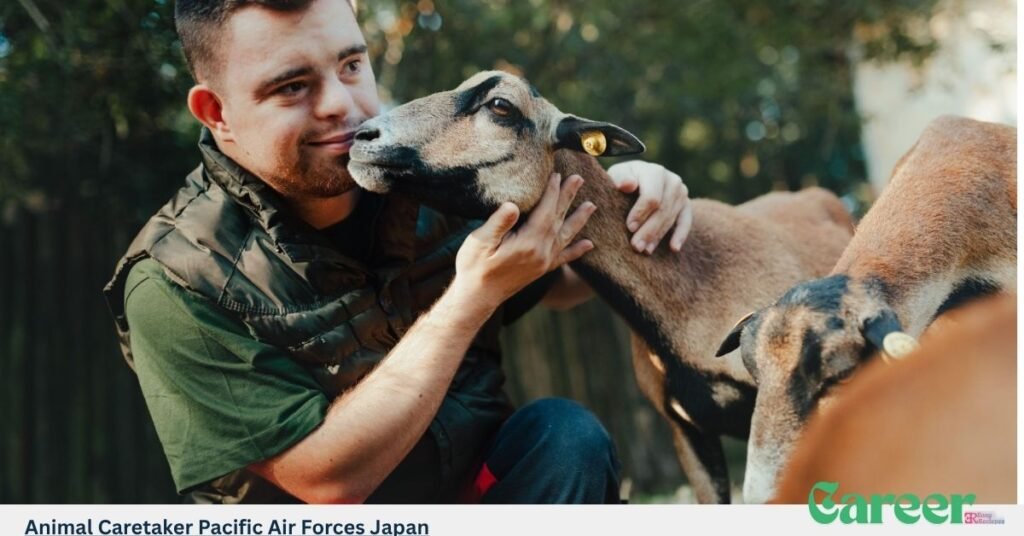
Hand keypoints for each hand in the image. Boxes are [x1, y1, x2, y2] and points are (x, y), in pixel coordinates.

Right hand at [452, 173, 595, 309]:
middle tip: (579, 178)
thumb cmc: (474, 267)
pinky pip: (564, 258)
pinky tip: (589, 245)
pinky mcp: (541, 270)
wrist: (477, 298)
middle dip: (569, 197)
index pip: (545, 210)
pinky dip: (576, 250)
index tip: (557, 173)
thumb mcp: (480, 242)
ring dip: (579, 219)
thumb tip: (513, 205)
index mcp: (529, 243)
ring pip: (566, 235)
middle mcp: (542, 252)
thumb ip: (498, 222)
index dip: (552, 191)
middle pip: (559, 218)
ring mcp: (543, 262)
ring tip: (592, 205)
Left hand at [607, 160, 692, 253]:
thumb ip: (620, 178)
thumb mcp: (617, 175)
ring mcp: (681, 192)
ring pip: (671, 218)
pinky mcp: (686, 204)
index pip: (652, 196)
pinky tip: (674, 248)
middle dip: (649, 230)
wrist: (636, 179)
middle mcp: (672, 180)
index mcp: (654, 171)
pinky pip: (686, 221)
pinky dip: (680, 235)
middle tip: (636, 246)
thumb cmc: (623, 179)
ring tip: (645, 250)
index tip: (630, 227)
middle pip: (662, 210)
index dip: (641, 213)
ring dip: (658, 236)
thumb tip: (627, 184)